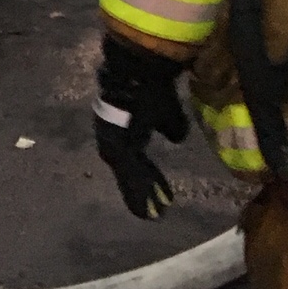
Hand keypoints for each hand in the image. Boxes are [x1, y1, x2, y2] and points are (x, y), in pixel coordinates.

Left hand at [93, 33, 189, 218]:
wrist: (136, 72)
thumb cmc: (152, 87)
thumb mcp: (167, 112)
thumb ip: (171, 126)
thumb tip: (176, 137)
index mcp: (122, 124)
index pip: (135, 155)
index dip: (147, 174)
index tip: (162, 191)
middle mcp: (112, 134)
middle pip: (130, 169)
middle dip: (143, 189)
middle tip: (155, 213)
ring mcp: (111, 141)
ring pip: (129, 175)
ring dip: (141, 195)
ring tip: (153, 216)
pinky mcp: (116, 147)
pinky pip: (129, 175)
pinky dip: (138, 193)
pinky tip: (147, 209)